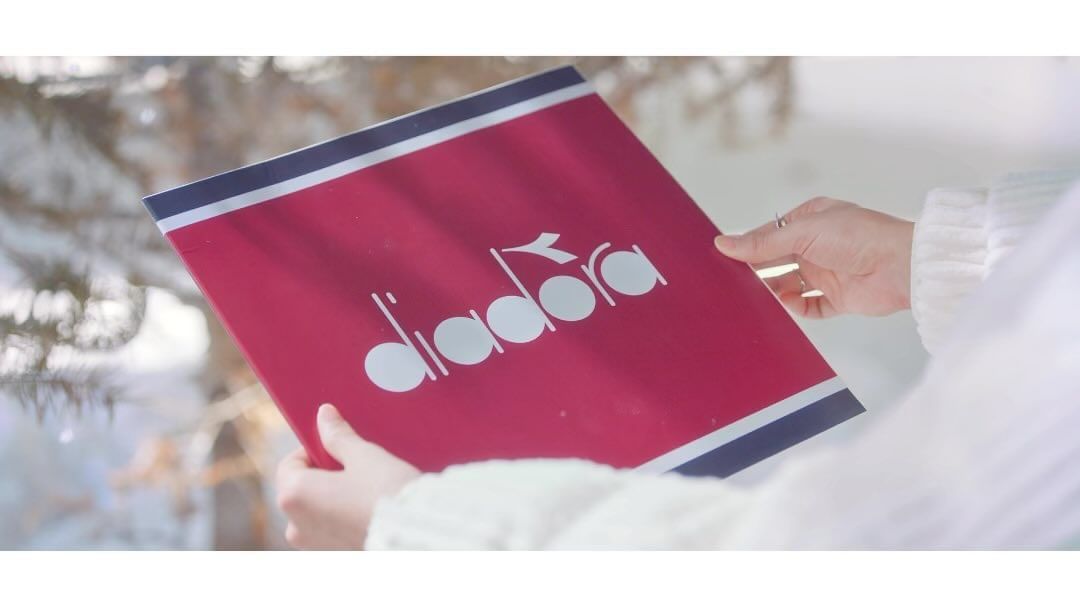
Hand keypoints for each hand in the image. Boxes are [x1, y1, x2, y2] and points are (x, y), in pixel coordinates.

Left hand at [275, 404, 419, 548]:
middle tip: (357, 465)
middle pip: (302, 488)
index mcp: (293, 496)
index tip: (339, 444)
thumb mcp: (363, 456)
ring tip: (367, 487)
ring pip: (317, 510)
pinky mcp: (335, 556)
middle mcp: (296, 525)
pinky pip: (332, 529)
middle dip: (325, 474)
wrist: (417, 536)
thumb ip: (338, 436)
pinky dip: (344, 516)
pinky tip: (370, 507)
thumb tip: (324, 416)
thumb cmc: (387, 494)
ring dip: (335, 496)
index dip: (315, 448)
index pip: (291, 463)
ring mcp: (314, 546)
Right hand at [714, 197, 913, 317]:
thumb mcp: (802, 232)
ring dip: (775, 291)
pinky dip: (797, 309)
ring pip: (790, 285)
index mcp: (811, 220)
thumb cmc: (859, 236)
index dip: (750, 246)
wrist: (900, 267)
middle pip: (778, 261)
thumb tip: (725, 243)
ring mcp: (828, 272)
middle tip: (735, 281)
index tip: (725, 258)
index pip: (771, 234)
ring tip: (757, 297)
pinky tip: (788, 306)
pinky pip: (810, 307)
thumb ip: (763, 242)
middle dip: (759, 271)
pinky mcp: (838, 298)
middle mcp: (818, 246)